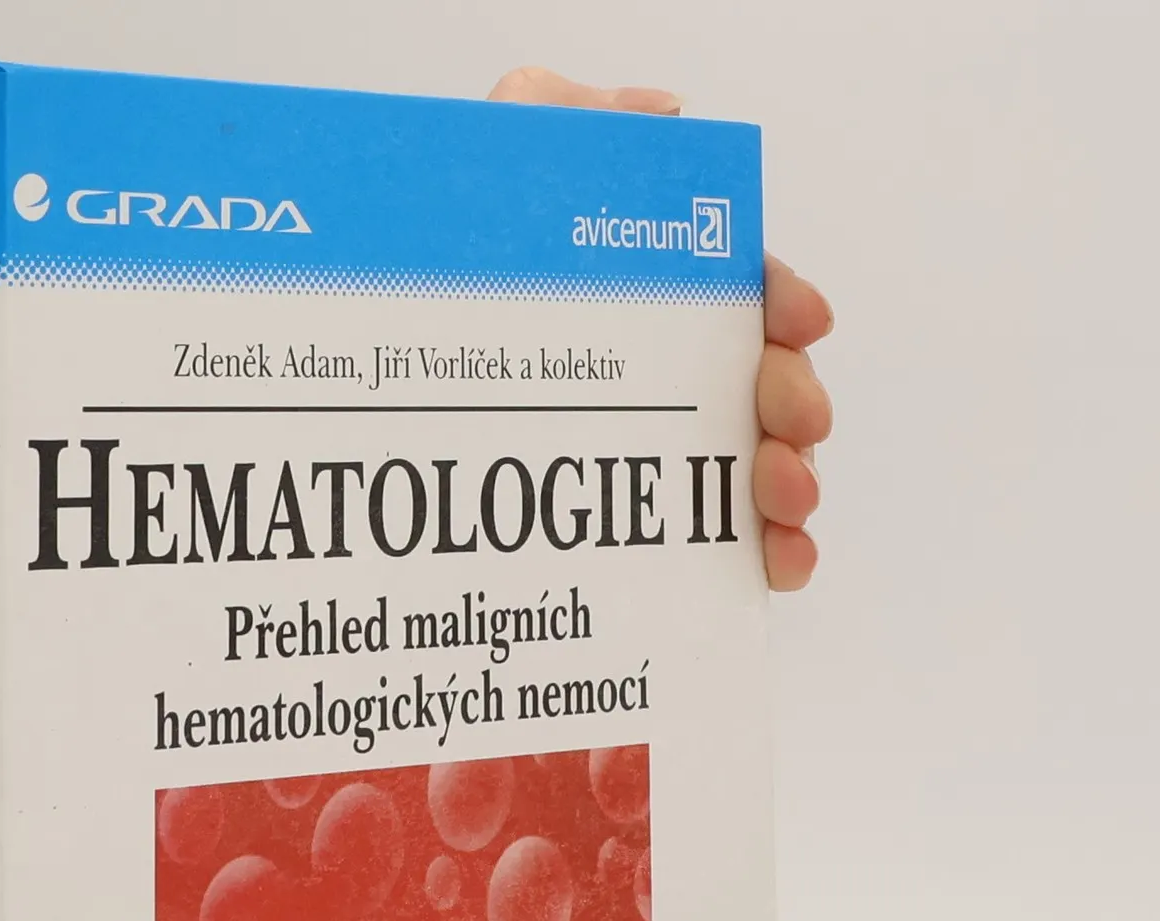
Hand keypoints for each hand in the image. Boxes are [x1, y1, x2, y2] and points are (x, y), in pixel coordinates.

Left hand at [488, 68, 832, 590]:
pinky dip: (767, 552)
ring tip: (785, 499)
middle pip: (764, 383)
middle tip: (792, 424)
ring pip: (757, 464)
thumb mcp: (495, 168)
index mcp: (654, 297)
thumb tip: (663, 117)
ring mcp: (660, 452)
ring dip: (791, 480)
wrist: (360, 363)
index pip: (741, 290)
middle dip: (795, 400)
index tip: (799, 320)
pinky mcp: (638, 526)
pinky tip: (780, 564)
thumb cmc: (444, 262)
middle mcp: (670, 374)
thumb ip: (571, 121)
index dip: (782, 301)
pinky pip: (719, 543)